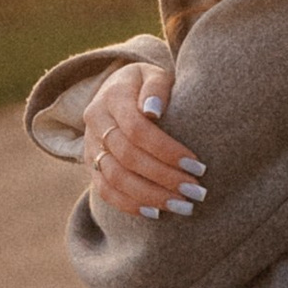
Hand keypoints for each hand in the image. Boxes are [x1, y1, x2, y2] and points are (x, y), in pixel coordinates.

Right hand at [81, 61, 207, 220]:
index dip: (167, 150)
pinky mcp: (91, 165)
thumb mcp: (154, 74)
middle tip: (197, 191)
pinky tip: (157, 213)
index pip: (137, 129)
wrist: (118, 90)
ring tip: (183, 206)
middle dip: (165, 178)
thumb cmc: (147, 84)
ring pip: (115, 179)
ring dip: (151, 196)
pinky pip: (105, 191)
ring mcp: (90, 146)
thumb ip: (156, 87)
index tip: (197, 165)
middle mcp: (96, 122)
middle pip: (128, 158)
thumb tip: (154, 111)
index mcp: (112, 96)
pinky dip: (130, 205)